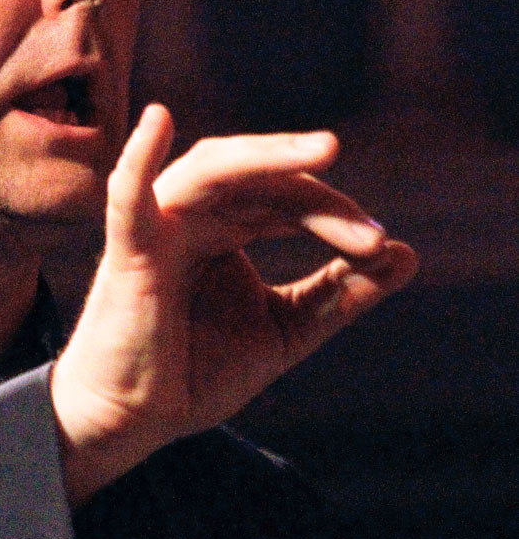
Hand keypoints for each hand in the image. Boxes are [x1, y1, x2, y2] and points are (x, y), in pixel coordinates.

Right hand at [51, 104, 417, 504]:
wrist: (138, 419)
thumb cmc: (196, 370)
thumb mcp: (286, 330)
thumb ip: (339, 294)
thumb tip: (409, 254)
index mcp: (226, 229)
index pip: (286, 199)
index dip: (336, 216)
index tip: (381, 249)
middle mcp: (193, 217)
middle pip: (259, 179)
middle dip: (317, 194)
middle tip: (369, 229)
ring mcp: (159, 227)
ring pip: (211, 170)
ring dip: (266, 157)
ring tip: (324, 151)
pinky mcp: (129, 252)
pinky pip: (128, 198)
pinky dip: (139, 158)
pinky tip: (159, 120)